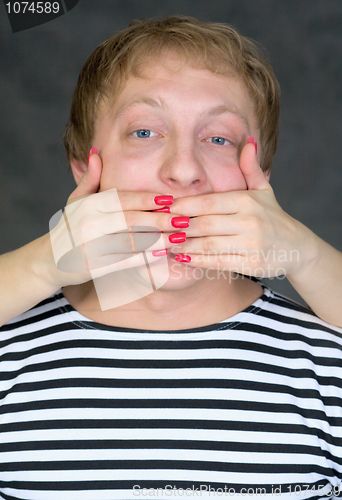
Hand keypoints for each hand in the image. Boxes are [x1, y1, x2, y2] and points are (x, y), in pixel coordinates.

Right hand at [48, 150, 187, 286]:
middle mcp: (89, 223)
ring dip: (159, 240)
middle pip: (132, 220)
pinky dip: (145, 258)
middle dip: (161, 220)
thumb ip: (90, 178)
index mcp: (89, 205)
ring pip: (132, 242)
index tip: (172, 200)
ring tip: (180, 237)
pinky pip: (124, 262)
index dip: (149, 199)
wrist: (51, 258)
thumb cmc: (71, 225)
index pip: (124, 199)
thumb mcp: (77, 200)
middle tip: (184, 220)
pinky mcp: (93, 267)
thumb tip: (96, 152)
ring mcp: (90, 246)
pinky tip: (162, 254)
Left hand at [169, 139, 311, 278]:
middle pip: (204, 224)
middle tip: (156, 228)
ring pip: (208, 245)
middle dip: (178, 227)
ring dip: (183, 245)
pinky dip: (198, 261)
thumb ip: (250, 168)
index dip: (184, 206)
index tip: (164, 208)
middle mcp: (250, 221)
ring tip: (164, 244)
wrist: (297, 247)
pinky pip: (218, 262)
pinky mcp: (252, 263)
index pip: (209, 203)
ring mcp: (252, 244)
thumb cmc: (272, 216)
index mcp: (248, 201)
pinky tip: (182, 258)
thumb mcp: (264, 190)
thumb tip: (248, 140)